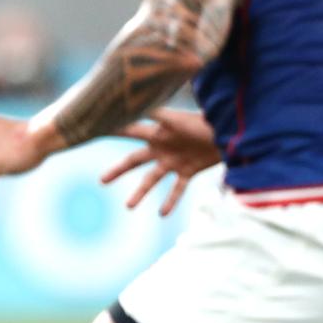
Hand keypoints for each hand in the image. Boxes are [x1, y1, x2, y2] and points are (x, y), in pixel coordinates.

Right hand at [100, 109, 219, 214]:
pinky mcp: (189, 171)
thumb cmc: (203, 121)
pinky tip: (162, 214)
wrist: (229, 130)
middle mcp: (161, 147)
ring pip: (152, 179)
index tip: (93, 131)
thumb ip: (158, 115)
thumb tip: (139, 107)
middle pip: (134, 161)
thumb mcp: (178, 119)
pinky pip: (177, 189)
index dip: (112, 131)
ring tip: (128, 207)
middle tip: (101, 181)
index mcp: (156, 133)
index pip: (129, 131)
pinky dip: (170, 201)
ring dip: (140, 193)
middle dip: (118, 170)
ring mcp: (174, 160)